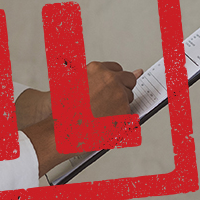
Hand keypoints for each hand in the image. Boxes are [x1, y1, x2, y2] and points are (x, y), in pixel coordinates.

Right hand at [20, 62, 142, 176]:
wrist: (63, 130)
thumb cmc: (66, 110)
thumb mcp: (78, 85)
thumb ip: (99, 78)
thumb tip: (136, 72)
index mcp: (96, 69)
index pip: (117, 69)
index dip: (113, 81)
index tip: (107, 88)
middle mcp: (110, 78)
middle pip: (129, 80)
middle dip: (121, 90)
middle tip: (105, 102)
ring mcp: (119, 94)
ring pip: (129, 97)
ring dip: (120, 105)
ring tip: (100, 114)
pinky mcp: (124, 110)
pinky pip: (128, 113)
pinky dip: (119, 119)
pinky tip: (104, 122)